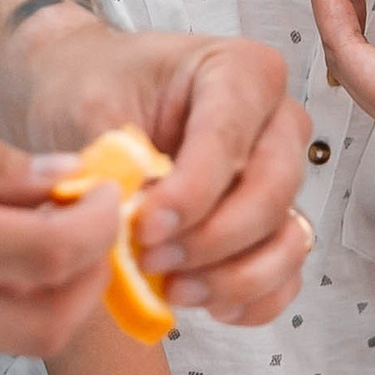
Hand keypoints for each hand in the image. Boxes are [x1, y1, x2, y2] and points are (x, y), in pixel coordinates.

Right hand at [0, 76, 122, 356]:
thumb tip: (64, 181)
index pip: (45, 257)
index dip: (98, 230)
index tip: (112, 193)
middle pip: (41, 328)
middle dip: (92, 281)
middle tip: (100, 225)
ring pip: (6, 333)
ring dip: (51, 289)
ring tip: (53, 221)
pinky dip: (3, 289)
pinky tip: (2, 234)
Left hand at [11, 13, 313, 325]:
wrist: (86, 92)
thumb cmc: (98, 86)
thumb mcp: (91, 104)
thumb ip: (112, 159)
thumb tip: (131, 222)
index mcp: (240, 71)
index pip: (230, 137)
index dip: (192, 192)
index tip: (146, 227)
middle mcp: (274, 122)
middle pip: (272, 190)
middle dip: (211, 238)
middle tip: (149, 258)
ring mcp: (279, 176)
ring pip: (287, 237)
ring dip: (235, 276)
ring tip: (173, 288)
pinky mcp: (272, 224)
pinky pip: (285, 273)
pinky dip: (251, 298)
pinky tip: (204, 303)